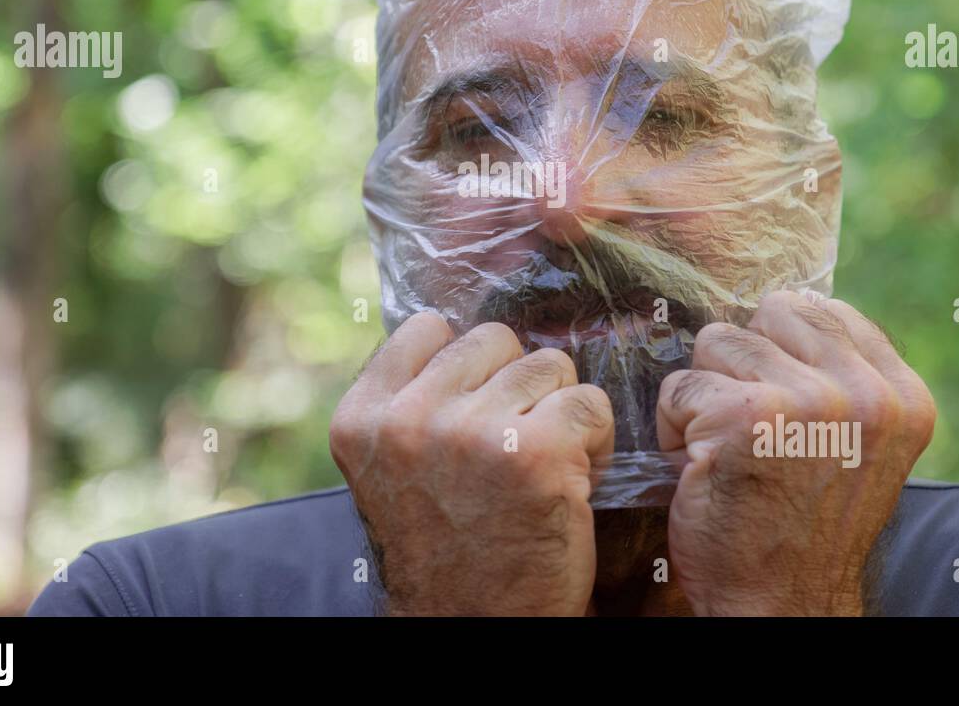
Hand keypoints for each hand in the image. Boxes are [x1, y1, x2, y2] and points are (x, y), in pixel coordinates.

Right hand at [330, 311, 614, 614]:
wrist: (476, 629)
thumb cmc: (446, 549)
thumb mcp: (391, 469)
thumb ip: (408, 401)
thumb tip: (451, 332)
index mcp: (362, 419)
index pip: (426, 328)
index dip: (465, 365)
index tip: (473, 410)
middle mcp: (409, 419)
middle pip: (495, 340)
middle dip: (515, 385)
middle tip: (513, 446)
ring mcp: (473, 432)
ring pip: (549, 365)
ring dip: (558, 410)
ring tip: (543, 464)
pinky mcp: (538, 454)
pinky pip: (590, 403)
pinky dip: (596, 439)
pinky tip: (574, 481)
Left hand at [657, 291, 935, 615]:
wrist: (781, 605)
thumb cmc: (802, 525)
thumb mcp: (854, 446)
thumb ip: (841, 378)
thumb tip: (793, 305)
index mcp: (902, 398)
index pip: (827, 312)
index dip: (783, 350)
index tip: (781, 408)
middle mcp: (865, 395)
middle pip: (770, 315)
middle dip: (745, 364)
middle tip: (752, 432)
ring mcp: (807, 403)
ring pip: (717, 342)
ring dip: (705, 395)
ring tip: (727, 451)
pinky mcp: (745, 418)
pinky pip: (678, 385)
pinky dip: (673, 427)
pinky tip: (701, 469)